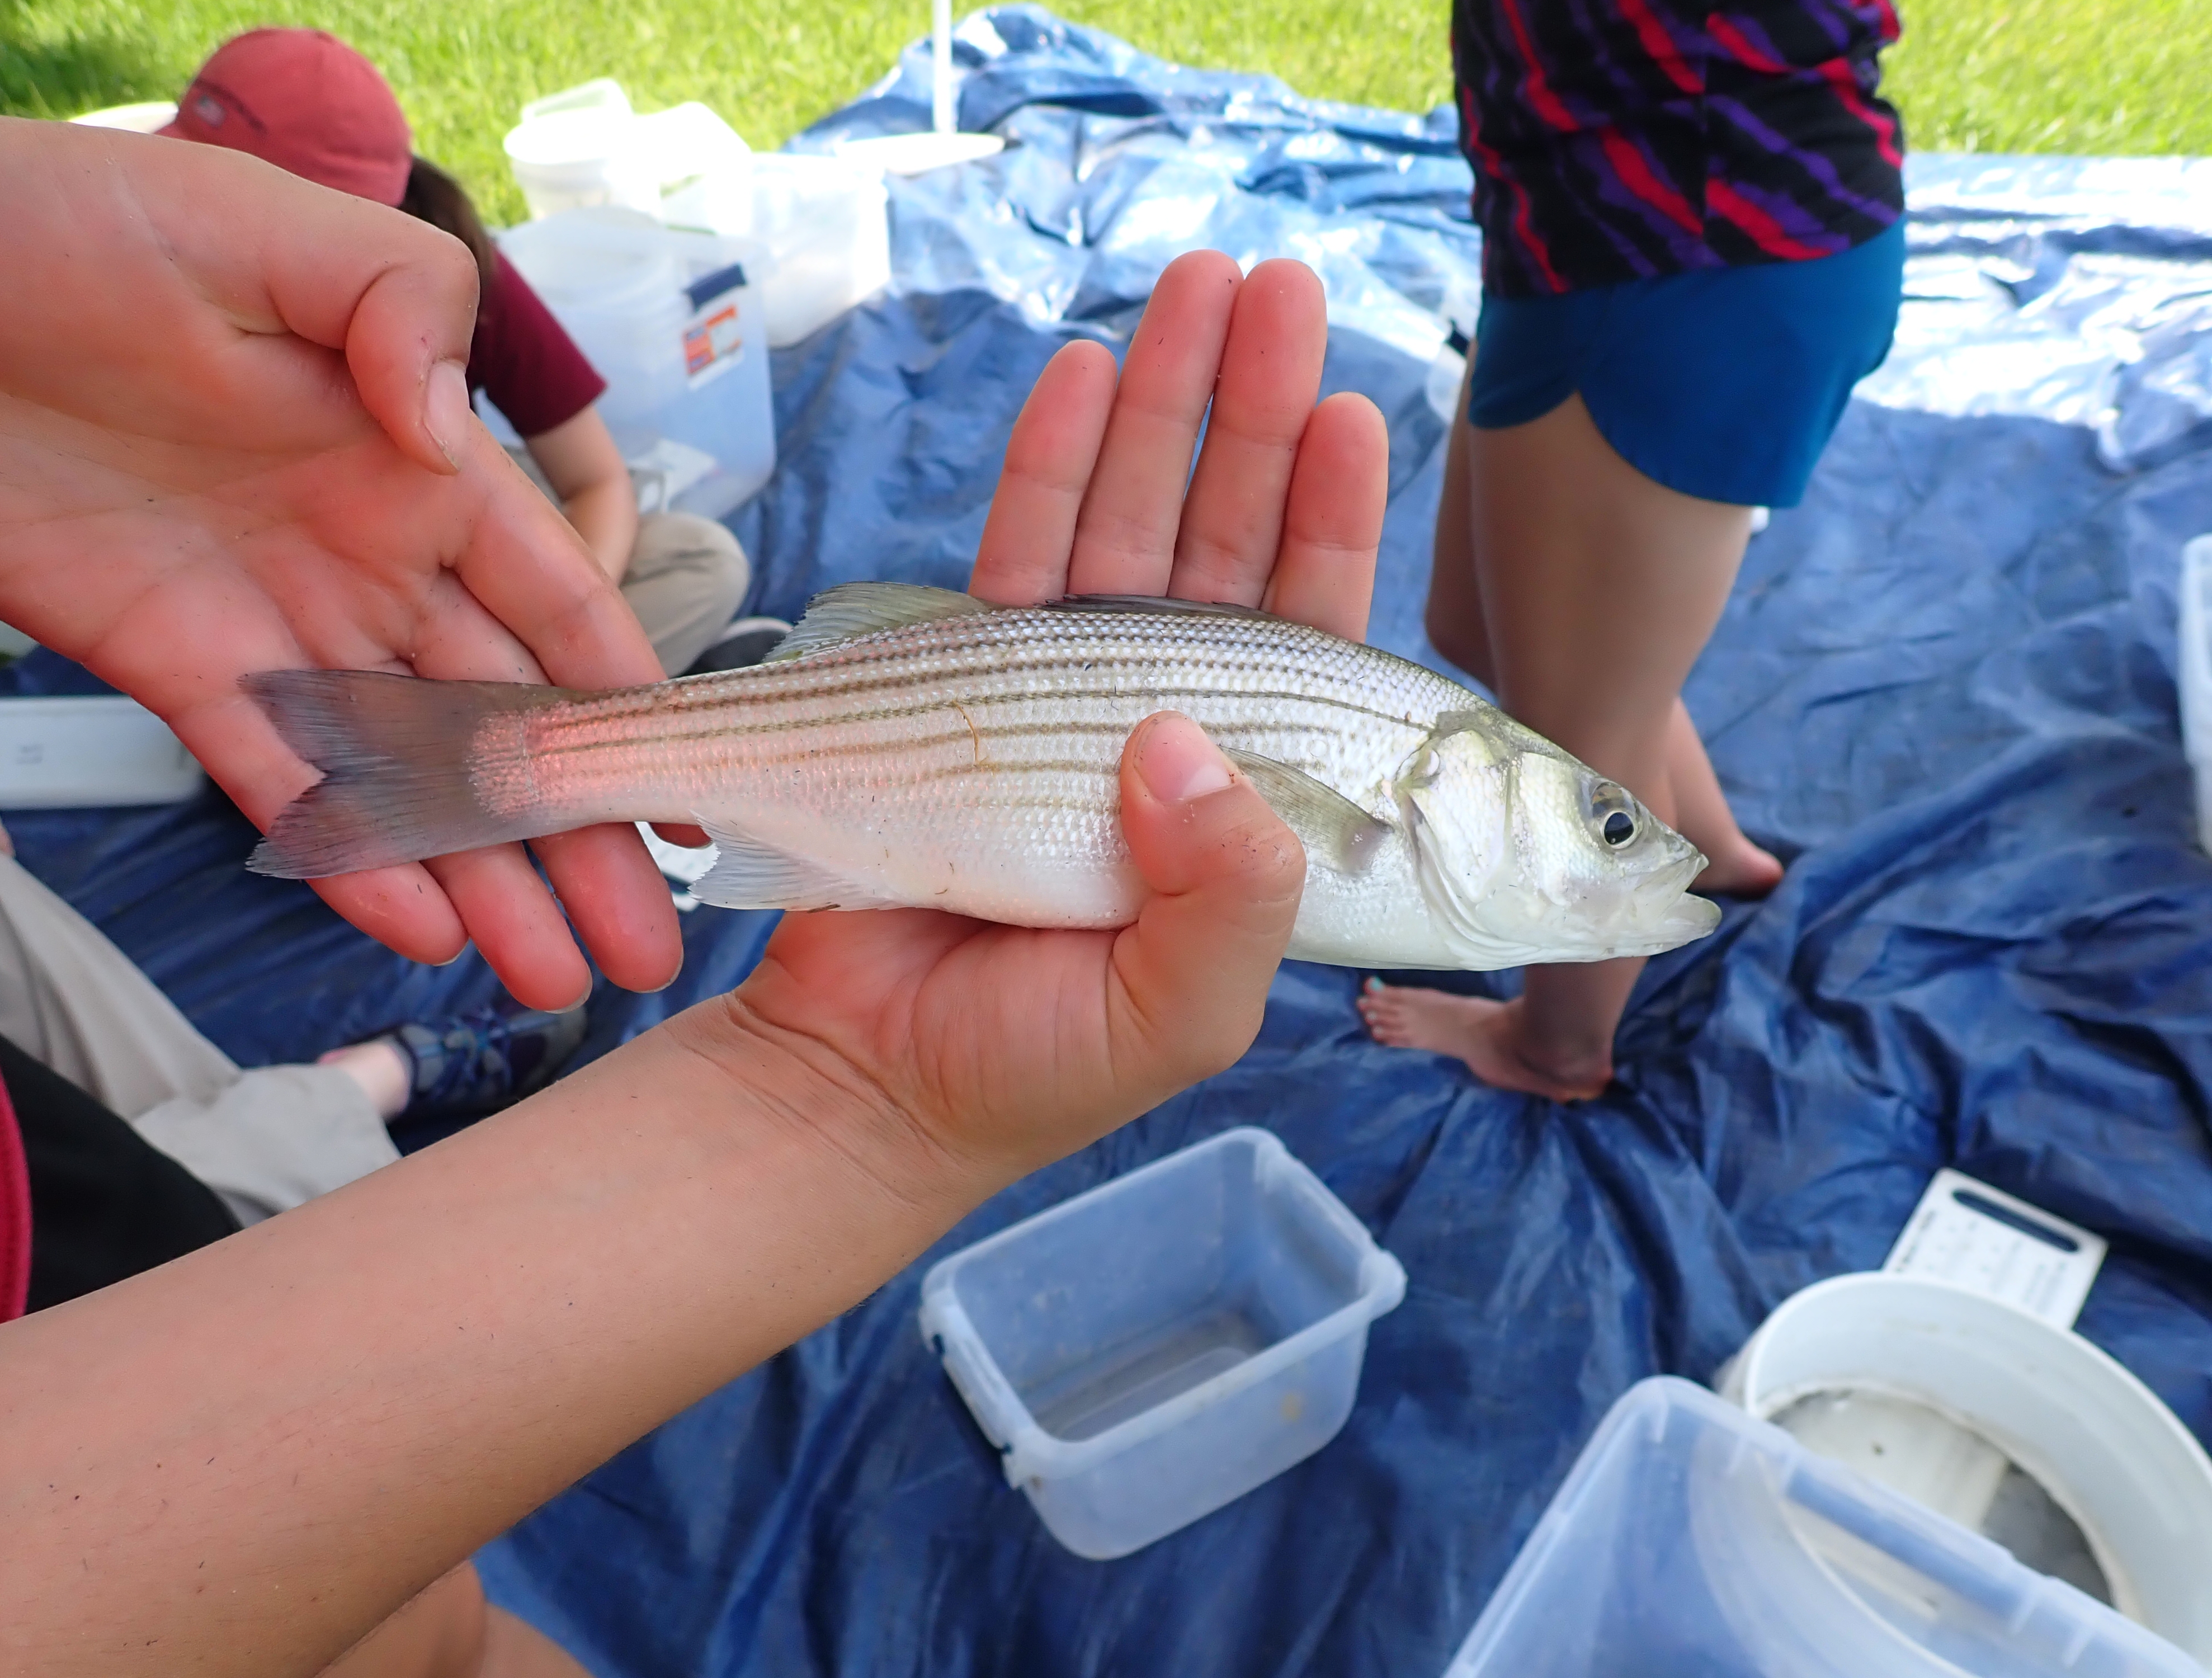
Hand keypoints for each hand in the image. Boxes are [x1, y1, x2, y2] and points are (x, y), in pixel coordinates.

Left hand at [0, 117, 679, 1008]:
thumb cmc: (75, 224)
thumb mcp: (269, 226)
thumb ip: (401, 306)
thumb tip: (450, 442)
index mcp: (421, 461)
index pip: (558, 603)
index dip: (627, 704)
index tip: (693, 798)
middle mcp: (371, 556)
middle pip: (503, 720)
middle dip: (582, 834)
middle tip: (644, 945)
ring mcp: (276, 619)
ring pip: (406, 775)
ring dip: (484, 877)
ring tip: (553, 979)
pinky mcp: (172, 664)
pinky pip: (275, 779)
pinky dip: (348, 858)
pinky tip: (422, 933)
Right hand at [701, 254, 1387, 1185]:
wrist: (874, 1078)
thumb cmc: (1042, 1063)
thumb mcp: (1181, 1008)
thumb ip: (1230, 896)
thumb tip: (1184, 749)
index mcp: (1251, 797)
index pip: (1309, 634)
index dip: (1329, 519)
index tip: (1351, 411)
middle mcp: (1171, 725)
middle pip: (1227, 541)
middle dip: (1253, 412)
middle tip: (1277, 284)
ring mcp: (1071, 693)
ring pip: (1132, 521)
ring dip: (1165, 401)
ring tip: (1198, 286)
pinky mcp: (968, 681)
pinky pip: (1021, 553)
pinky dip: (1051, 463)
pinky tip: (1087, 373)